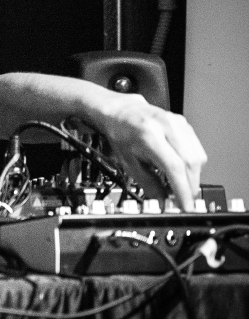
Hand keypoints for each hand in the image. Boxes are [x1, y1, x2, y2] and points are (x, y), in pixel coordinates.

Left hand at [96, 93, 206, 210]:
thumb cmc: (121, 135)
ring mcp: (178, 123)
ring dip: (194, 177)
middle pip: (190, 162)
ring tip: (182, 187)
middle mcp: (166, 126)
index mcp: (148, 136)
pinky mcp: (184, 124)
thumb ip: (148, 184)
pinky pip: (197, 149)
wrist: (122, 113)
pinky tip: (183, 172)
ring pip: (198, 156)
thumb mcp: (128, 162)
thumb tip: (164, 202)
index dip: (182, 189)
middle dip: (190, 186)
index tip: (185, 206)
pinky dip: (193, 165)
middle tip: (184, 200)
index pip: (174, 166)